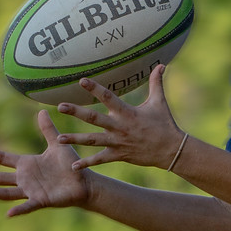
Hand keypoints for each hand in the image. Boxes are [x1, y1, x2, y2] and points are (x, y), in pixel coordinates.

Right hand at [0, 111, 94, 216]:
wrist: (84, 182)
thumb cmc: (70, 165)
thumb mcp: (57, 144)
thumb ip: (48, 129)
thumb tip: (41, 111)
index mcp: (27, 164)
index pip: (3, 159)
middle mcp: (25, 179)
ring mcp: (31, 191)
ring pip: (7, 193)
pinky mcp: (41, 200)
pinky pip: (28, 206)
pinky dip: (19, 210)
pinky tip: (9, 213)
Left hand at [52, 66, 185, 171]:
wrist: (171, 150)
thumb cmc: (165, 124)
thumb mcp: (159, 102)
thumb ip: (156, 82)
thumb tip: (162, 64)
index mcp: (127, 112)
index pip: (108, 97)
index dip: (95, 88)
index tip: (81, 80)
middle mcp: (119, 127)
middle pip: (94, 118)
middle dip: (76, 112)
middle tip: (60, 106)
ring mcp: (118, 142)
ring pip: (92, 140)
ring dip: (75, 139)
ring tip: (59, 139)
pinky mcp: (118, 155)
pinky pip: (100, 159)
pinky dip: (87, 163)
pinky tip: (73, 166)